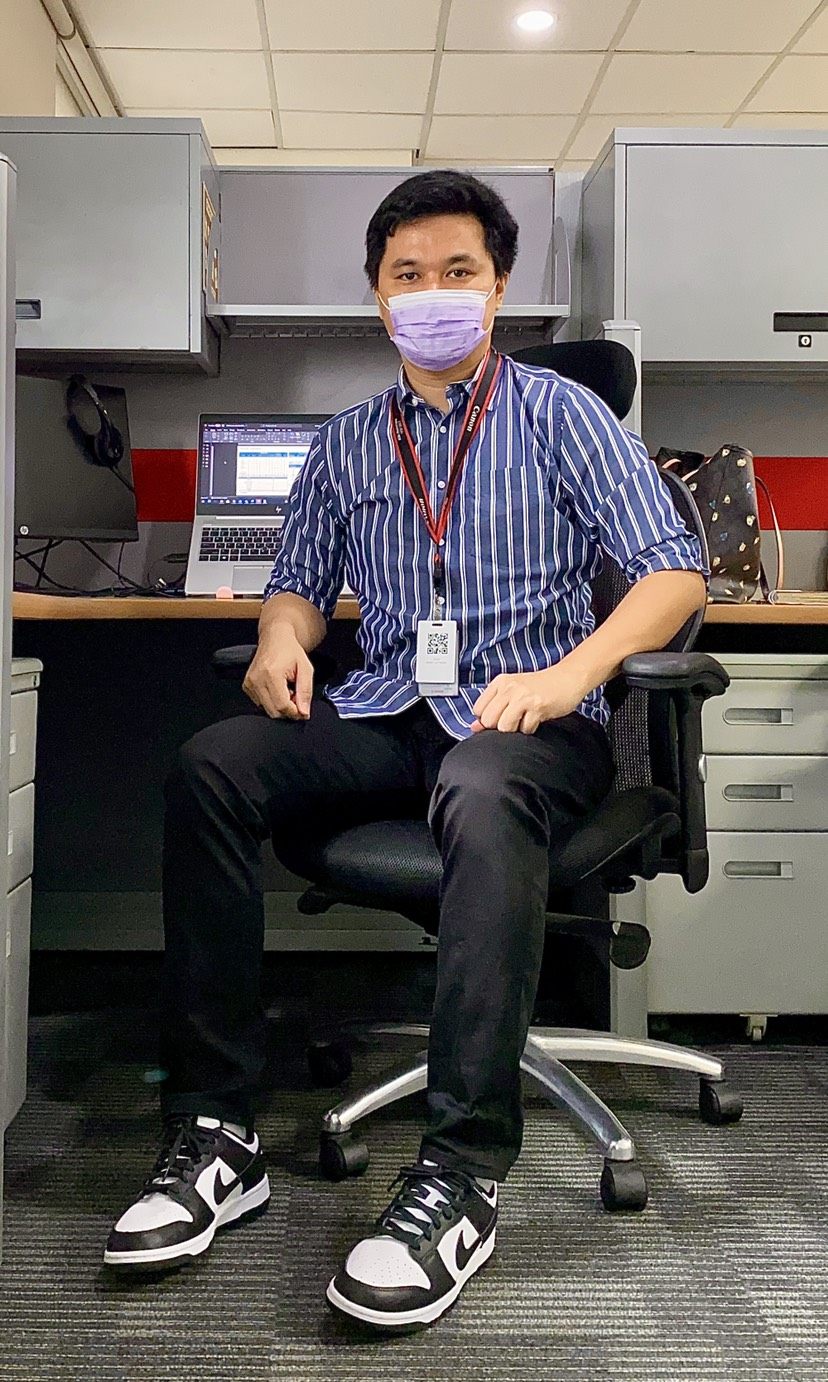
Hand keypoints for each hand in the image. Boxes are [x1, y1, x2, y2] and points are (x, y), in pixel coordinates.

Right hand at [243, 627, 313, 719]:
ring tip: (287, 690)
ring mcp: (249, 683)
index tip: (303, 711)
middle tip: (296, 697)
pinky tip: (278, 689)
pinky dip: (272, 702)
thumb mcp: (306, 669)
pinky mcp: (246, 686)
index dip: (295, 713)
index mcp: (271, 674)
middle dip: (288, 710)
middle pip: (274, 712)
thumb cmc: (291, 651)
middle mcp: (257, 679)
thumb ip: (305, 692)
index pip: (282, 706)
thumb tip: (303, 712)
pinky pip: (260, 704)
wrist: (275, 638)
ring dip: (280, 706)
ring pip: (267, 710)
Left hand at [472, 663, 586, 734]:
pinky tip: (536, 719)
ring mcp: (523, 696)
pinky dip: (530, 729)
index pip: (478, 710)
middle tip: (514, 721)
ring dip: (515, 730)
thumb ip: (493, 707)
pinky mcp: (537, 706)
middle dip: (500, 727)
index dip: (487, 720)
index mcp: (500, 682)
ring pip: (504, 727)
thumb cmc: (541, 687)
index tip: (500, 718)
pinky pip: (525, 729)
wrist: (568, 678)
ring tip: (524, 720)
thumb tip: (474, 727)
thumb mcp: (513, 692)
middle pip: (489, 721)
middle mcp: (509, 688)